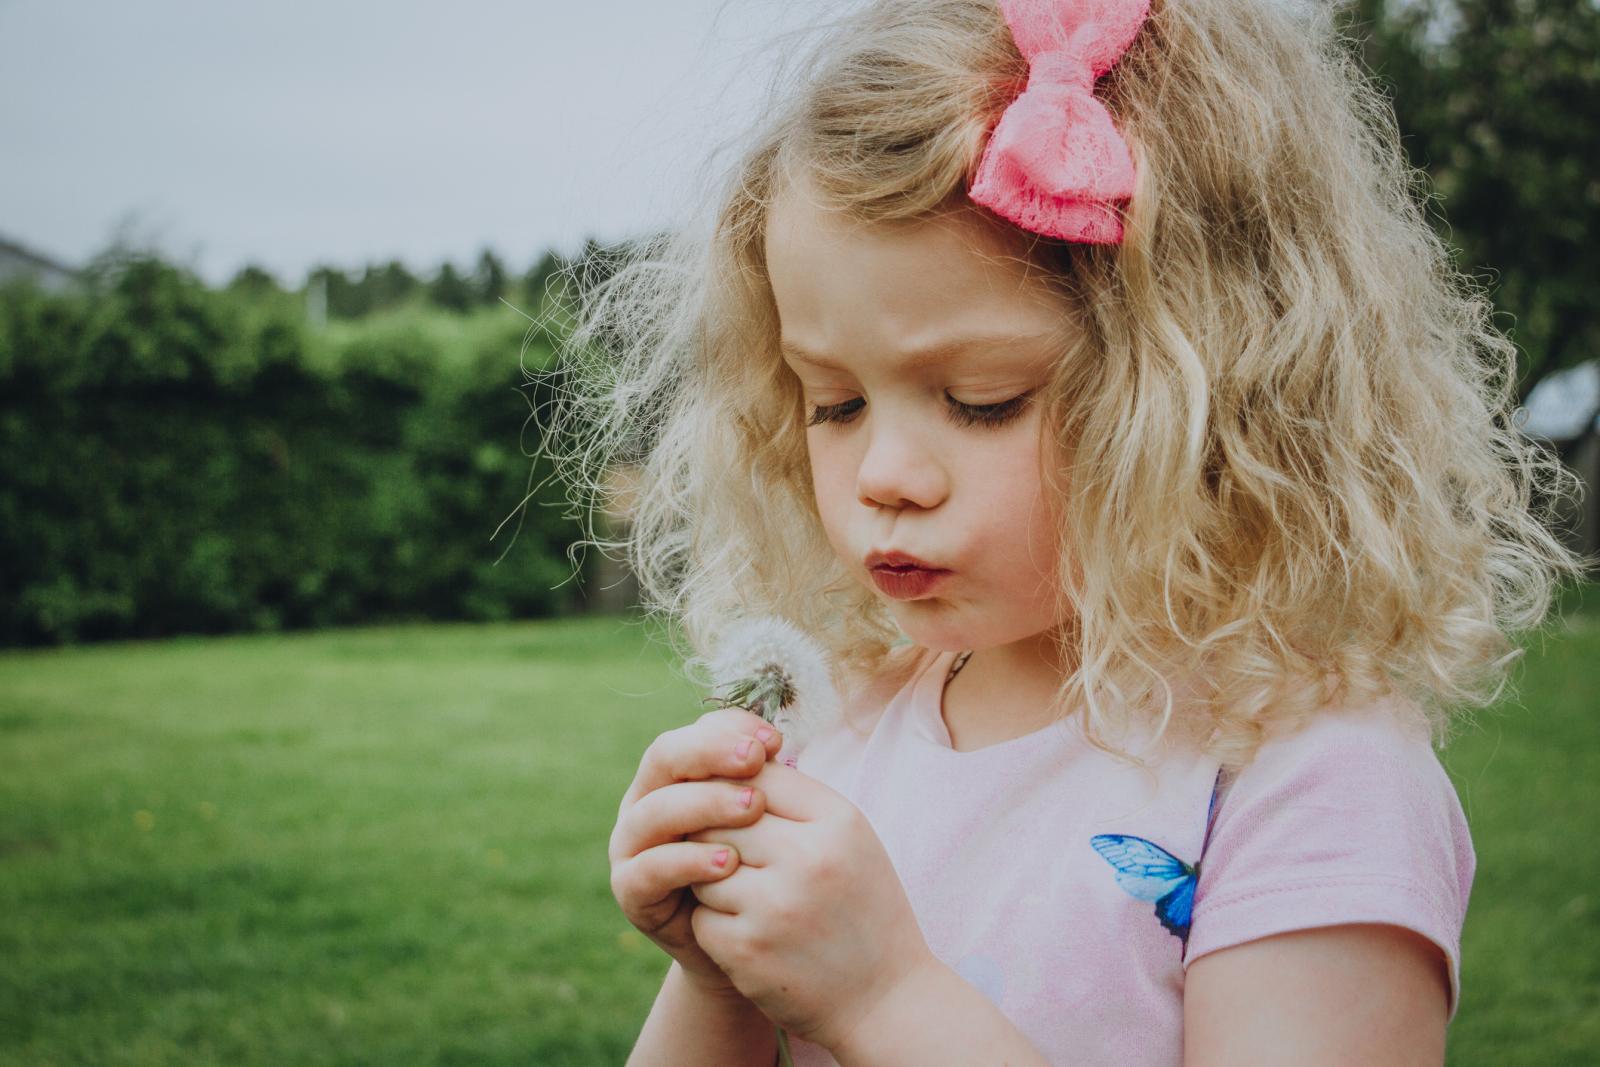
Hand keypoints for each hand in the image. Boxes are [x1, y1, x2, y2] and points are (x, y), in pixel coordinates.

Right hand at [608, 708, 785, 998]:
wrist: (749, 944)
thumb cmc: (763, 869)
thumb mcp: (769, 819)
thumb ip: (766, 779)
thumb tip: (773, 741)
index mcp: (679, 775)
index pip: (697, 733)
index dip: (732, 728)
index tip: (775, 740)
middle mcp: (647, 801)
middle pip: (665, 758)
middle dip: (712, 753)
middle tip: (757, 760)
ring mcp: (632, 845)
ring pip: (654, 811)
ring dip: (703, 804)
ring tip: (753, 809)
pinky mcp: (630, 891)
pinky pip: (648, 869)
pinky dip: (686, 862)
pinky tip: (728, 862)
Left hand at [684, 761, 938, 1050]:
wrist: (885, 1001)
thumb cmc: (862, 908)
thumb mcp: (849, 839)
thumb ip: (795, 798)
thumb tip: (726, 762)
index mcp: (838, 821)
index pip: (755, 774)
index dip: (735, 790)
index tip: (740, 813)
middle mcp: (808, 858)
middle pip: (719, 817)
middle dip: (716, 836)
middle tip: (739, 860)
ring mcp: (775, 906)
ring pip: (701, 865)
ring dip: (712, 881)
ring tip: (751, 900)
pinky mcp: (746, 950)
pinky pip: (701, 916)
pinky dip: (715, 925)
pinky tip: (751, 937)